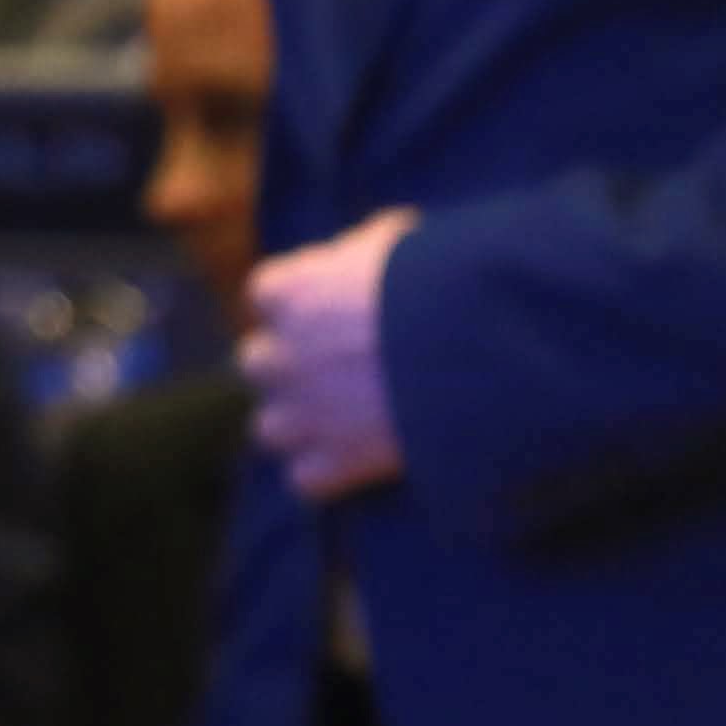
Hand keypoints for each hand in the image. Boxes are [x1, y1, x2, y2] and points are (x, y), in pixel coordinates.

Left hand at [242, 207, 416, 501]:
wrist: (469, 352)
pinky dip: (325, 476)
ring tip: (339, 424)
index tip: (324, 312)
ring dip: (296, 426)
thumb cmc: (437, 287)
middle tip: (331, 370)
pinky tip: (356, 465)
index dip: (294, 305)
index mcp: (292, 293)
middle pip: (256, 363)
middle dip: (288, 367)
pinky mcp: (334, 464)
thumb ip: (367, 248)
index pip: (265, 294)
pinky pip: (304, 480)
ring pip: (268, 428)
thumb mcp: (399, 246)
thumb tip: (373, 245)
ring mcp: (303, 415)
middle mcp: (283, 355)